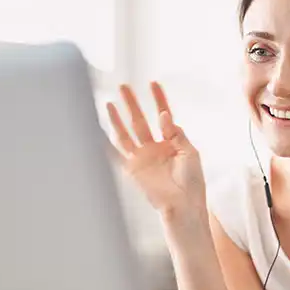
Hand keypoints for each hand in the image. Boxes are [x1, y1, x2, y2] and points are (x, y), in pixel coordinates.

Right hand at [106, 82, 205, 218]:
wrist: (184, 205)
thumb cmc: (192, 183)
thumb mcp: (190, 153)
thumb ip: (176, 134)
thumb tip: (165, 115)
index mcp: (170, 142)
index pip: (163, 116)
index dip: (158, 100)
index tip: (153, 83)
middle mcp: (154, 148)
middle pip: (140, 121)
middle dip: (132, 104)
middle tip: (124, 86)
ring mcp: (142, 158)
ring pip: (126, 134)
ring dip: (118, 119)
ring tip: (109, 103)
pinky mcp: (133, 170)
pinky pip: (117, 154)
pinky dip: (105, 144)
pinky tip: (97, 132)